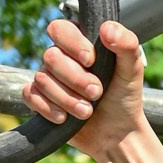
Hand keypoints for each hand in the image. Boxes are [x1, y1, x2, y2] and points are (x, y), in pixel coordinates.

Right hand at [24, 17, 153, 162]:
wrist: (117, 134)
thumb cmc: (124, 98)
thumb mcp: (132, 69)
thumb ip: (126, 44)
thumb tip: (107, 28)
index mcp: (79, 42)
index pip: (60, 29)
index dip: (72, 44)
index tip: (91, 61)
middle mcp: (61, 57)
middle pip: (50, 56)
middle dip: (76, 78)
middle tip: (97, 93)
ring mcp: (49, 78)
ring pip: (42, 79)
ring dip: (67, 98)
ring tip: (87, 111)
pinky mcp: (41, 99)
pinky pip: (30, 96)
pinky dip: (48, 108)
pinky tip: (64, 118)